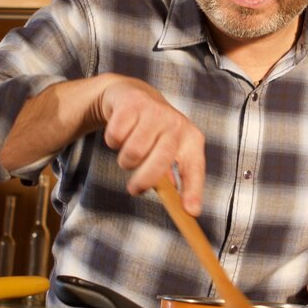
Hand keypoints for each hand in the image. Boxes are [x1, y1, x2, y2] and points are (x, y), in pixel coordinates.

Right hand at [0, 74, 205, 215]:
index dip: (193, 190)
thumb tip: (181, 209)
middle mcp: (176, 124)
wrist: (132, 95)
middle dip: (142, 181)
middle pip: (158, 164)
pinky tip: (120, 132)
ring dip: (125, 159)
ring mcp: (155, 111)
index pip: (194, 168)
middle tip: (134, 188)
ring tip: (129, 152)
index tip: (190, 211)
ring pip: (132, 153)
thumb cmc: (153, 133)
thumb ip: (172, 179)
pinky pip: (115, 137)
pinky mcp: (132, 103)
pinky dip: (112, 141)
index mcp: (191, 138)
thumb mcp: (167, 152)